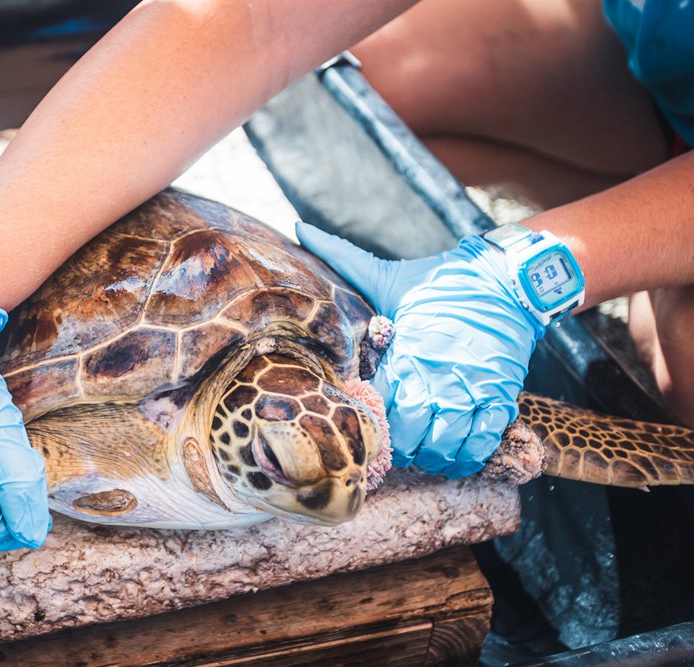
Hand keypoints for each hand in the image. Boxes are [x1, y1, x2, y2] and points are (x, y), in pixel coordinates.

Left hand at [297, 223, 544, 477]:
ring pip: (443, 449)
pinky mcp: (499, 398)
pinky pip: (481, 445)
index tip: (364, 419)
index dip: (368, 421)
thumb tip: (300, 228)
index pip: (377, 408)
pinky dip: (465, 455)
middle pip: (408, 438)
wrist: (506, 279)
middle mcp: (437, 378)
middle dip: (397, 444)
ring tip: (422, 445)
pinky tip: (453, 448)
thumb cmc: (441, 282)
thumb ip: (343, 259)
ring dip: (430, 454)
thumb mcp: (389, 276)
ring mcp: (471, 392)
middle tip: (393, 437)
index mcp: (405, 353)